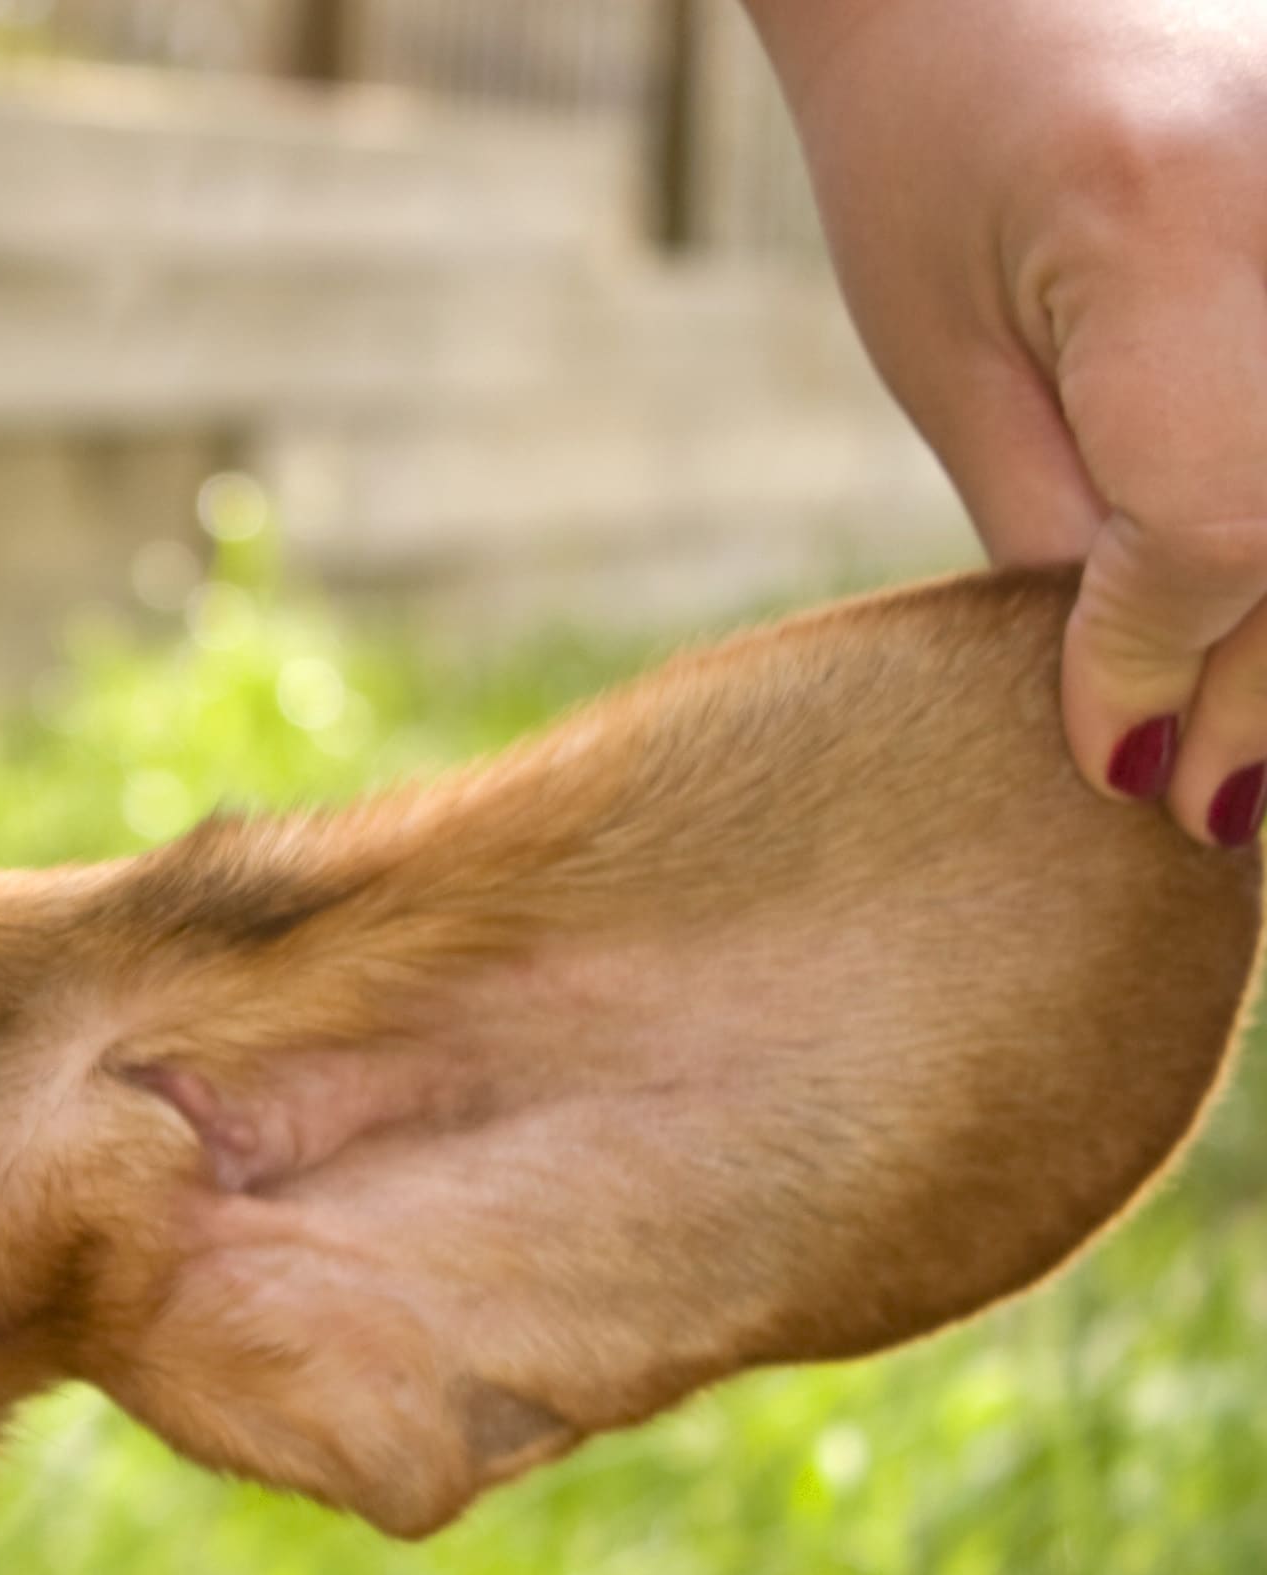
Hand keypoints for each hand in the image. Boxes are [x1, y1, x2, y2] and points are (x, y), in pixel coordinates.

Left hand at [749, 0, 1266, 847]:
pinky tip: (1248, 632)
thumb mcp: (954, 362)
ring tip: (1246, 762)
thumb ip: (1062, 539)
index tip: (1136, 781)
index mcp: (1169, 222)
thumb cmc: (935, 161)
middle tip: (1214, 818)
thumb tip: (1146, 724)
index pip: (1216, 527)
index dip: (1172, 671)